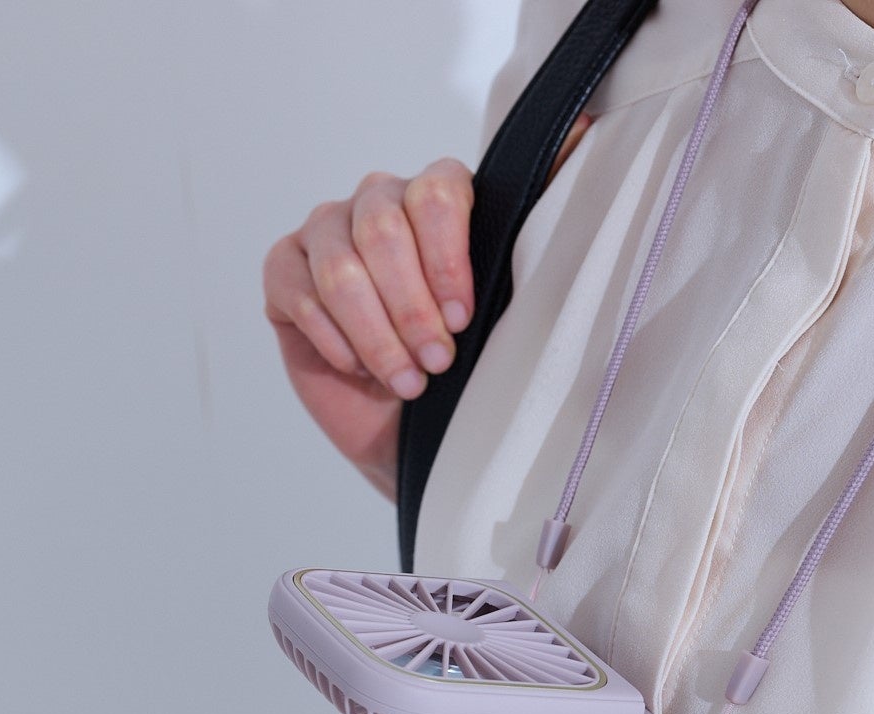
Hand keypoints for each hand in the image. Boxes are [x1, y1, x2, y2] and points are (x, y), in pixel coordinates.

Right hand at [264, 115, 593, 499]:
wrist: (412, 428)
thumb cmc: (466, 365)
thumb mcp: (515, 297)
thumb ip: (542, 213)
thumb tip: (588, 125)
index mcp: (436, 195)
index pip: (435, 194)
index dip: (446, 260)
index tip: (463, 318)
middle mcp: (378, 201)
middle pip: (383, 231)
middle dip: (411, 307)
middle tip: (437, 362)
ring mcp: (325, 232)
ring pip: (340, 267)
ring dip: (376, 333)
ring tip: (406, 380)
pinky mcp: (285, 270)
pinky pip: (296, 290)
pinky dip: (334, 338)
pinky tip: (359, 368)